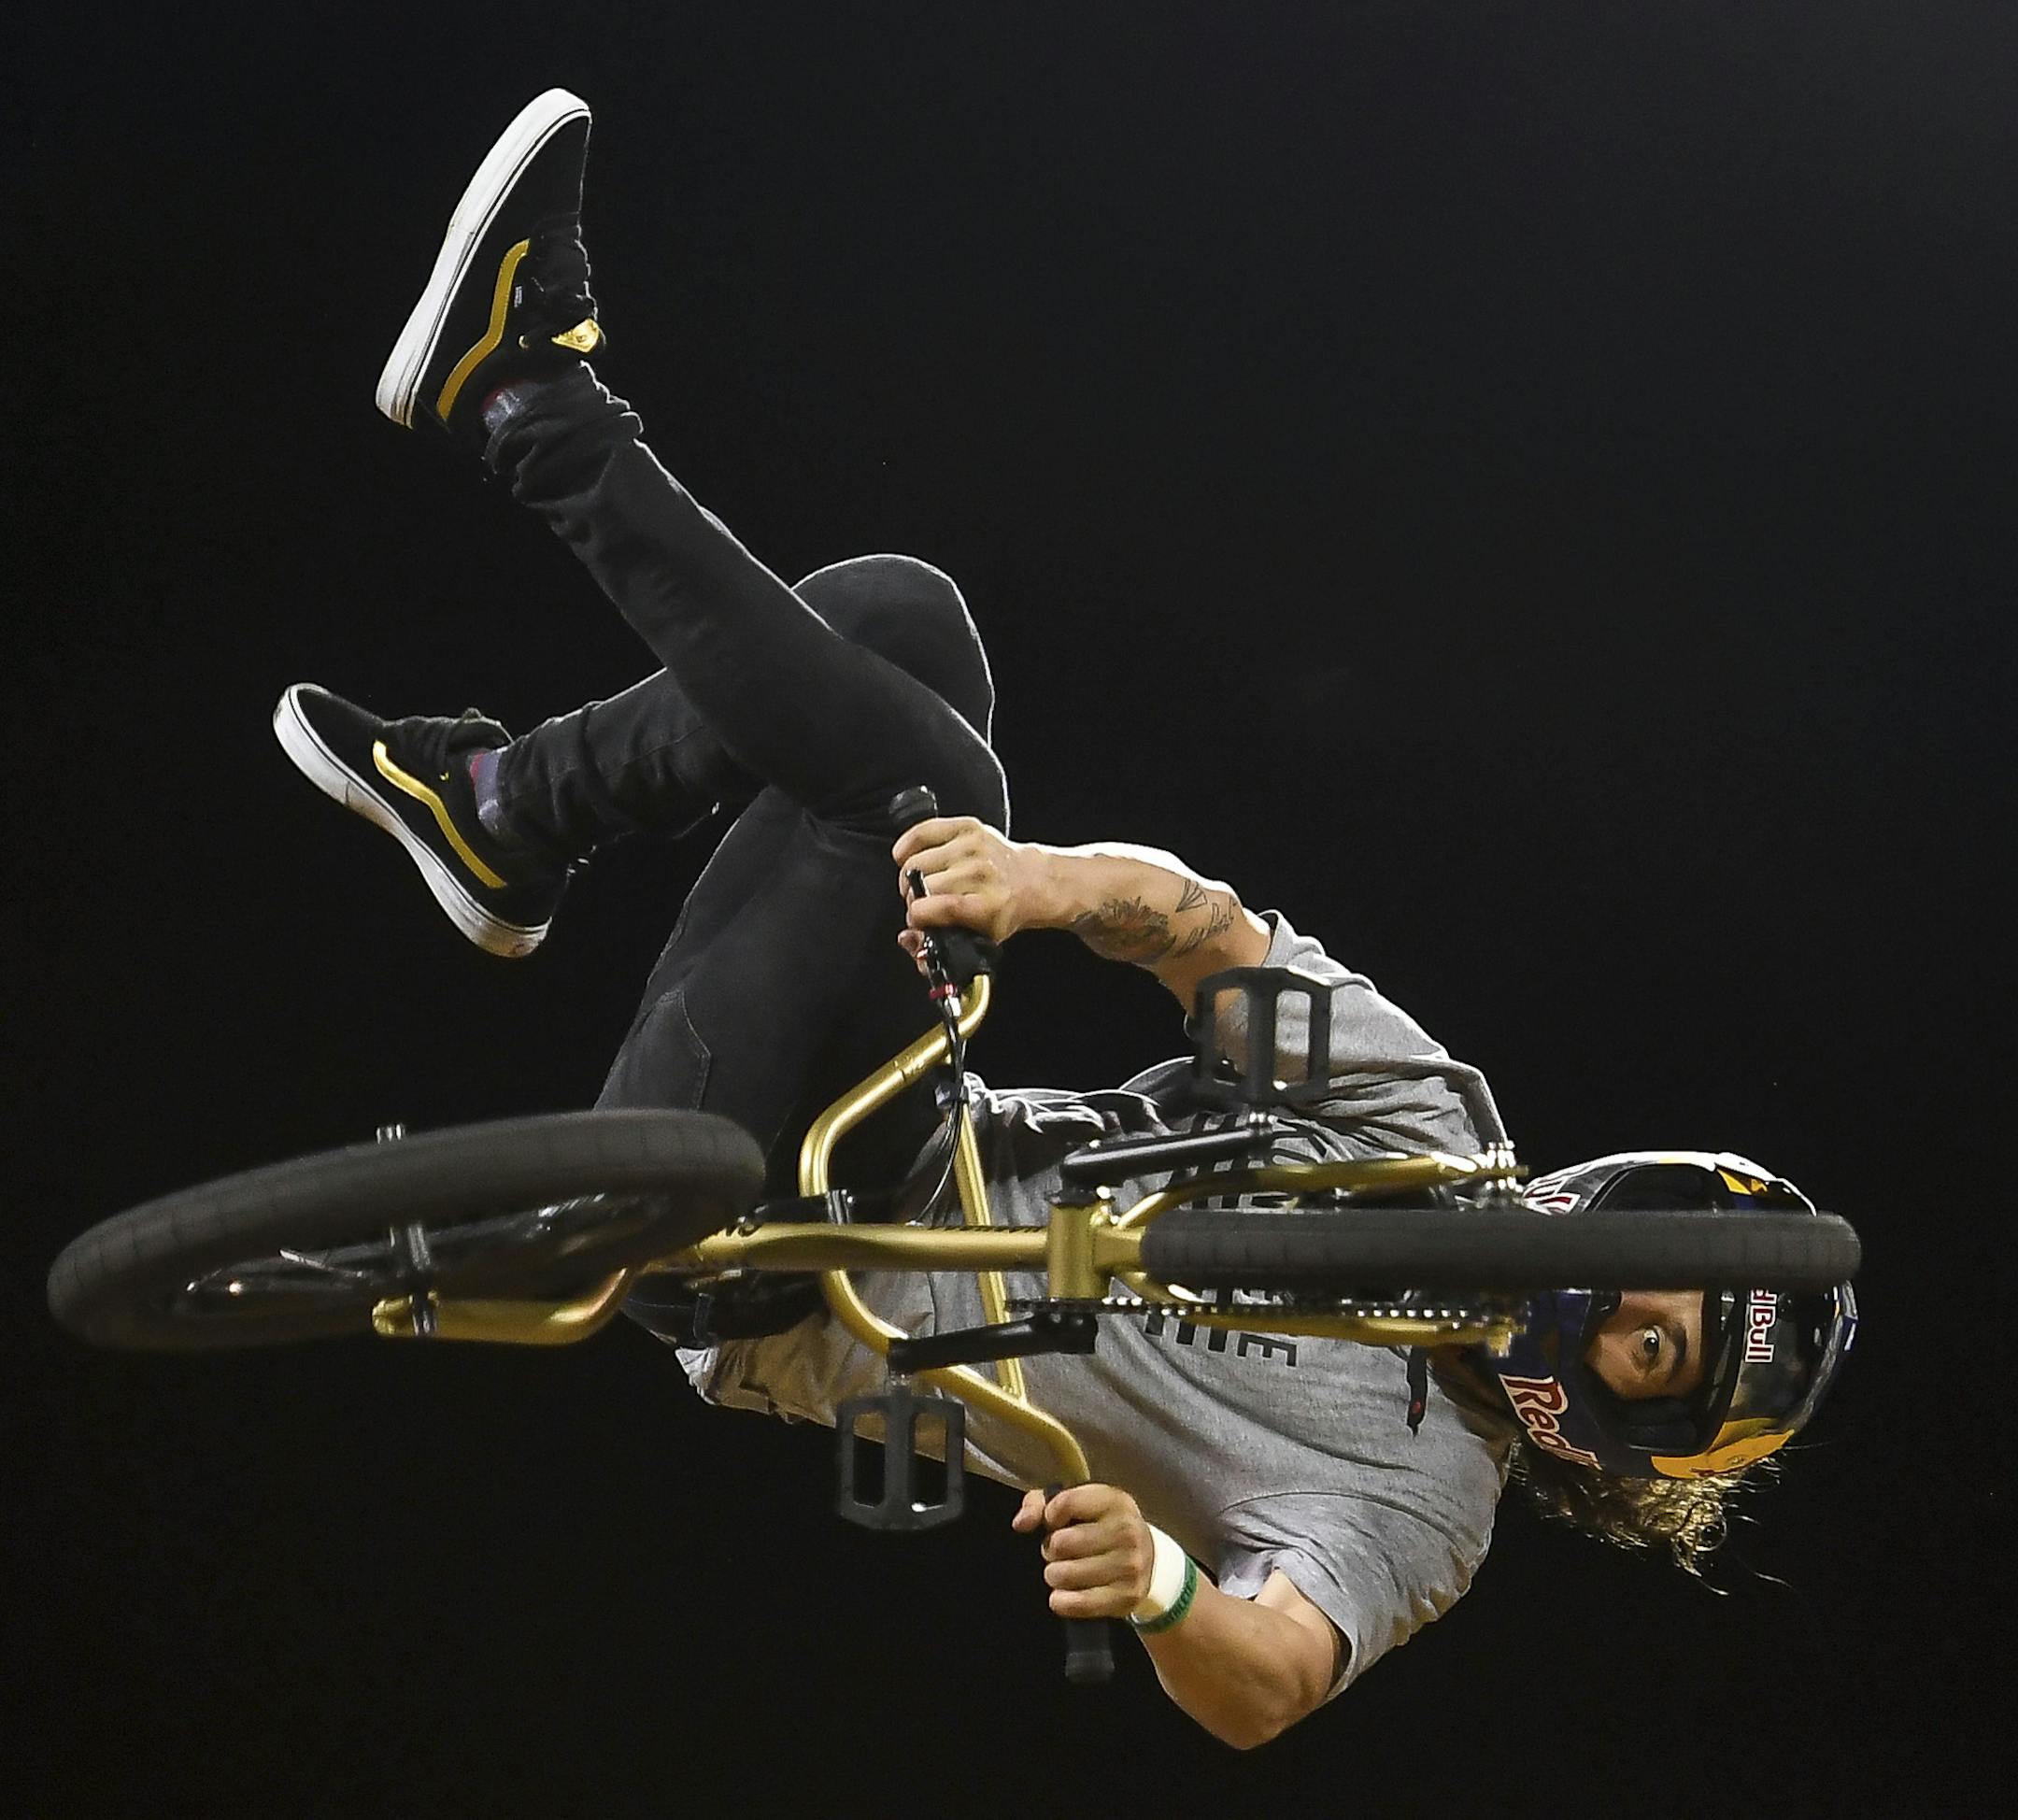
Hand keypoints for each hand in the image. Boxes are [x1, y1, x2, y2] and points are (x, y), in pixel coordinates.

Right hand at [891, 816, 1053, 958]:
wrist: (1031, 880)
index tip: (916, 919)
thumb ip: (939, 947)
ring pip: (917, 861)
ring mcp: (973, 847)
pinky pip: (922, 832)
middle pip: (924, 884)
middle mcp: (981, 873)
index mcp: (987, 905)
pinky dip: (907, 846)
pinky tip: (907, 857)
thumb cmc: (1002, 910)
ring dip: (911, 877)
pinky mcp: (966, 827)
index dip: (919, 916)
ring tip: (921, 883)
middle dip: (913, 898)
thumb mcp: (979, 938)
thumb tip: (909, 938)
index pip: (942, 907)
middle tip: (921, 903)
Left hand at [1011, 1483, 1153, 1620]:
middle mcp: (1126, 1531)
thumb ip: (1039, 1504)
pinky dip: (1061, 1601)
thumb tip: (1020, 1524)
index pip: (1064, 1504)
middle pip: (1061, 1543)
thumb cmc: (1101, 1526)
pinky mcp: (1125, 1598)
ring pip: (1065, 1575)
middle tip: (1060, 1552)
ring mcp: (1129, 1566)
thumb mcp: (1077, 1504)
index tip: (1054, 1524)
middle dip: (1051, 1549)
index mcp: (1114, 1501)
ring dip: (1055, 1575)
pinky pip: (1076, 1604)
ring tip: (1065, 1570)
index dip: (1049, 1516)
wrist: (1148, 1557)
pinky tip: (1064, 1594)